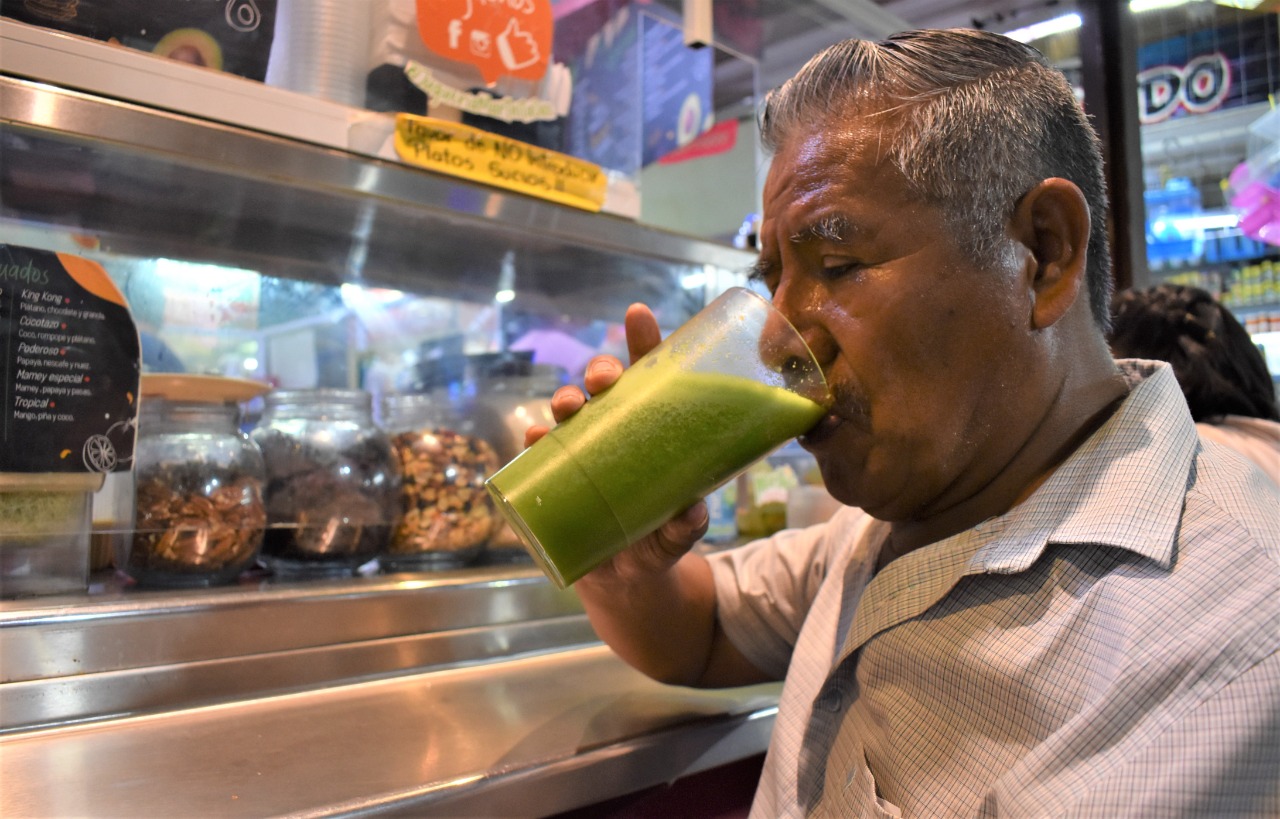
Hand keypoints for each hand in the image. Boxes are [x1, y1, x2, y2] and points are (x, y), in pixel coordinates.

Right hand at [523, 303, 708, 576]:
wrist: (626, 582)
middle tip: (604, 381)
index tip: (637, 315)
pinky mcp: (557, 478)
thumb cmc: (659, 542)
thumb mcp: (678, 536)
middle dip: (600, 371)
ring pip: (570, 411)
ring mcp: (583, 452)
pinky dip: (535, 442)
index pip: (650, 376)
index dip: (643, 341)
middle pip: (605, 386)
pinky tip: (535, 439)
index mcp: (653, 428)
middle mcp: (615, 431)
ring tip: (568, 408)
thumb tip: (691, 511)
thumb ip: (686, 525)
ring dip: (565, 400)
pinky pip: (541, 453)